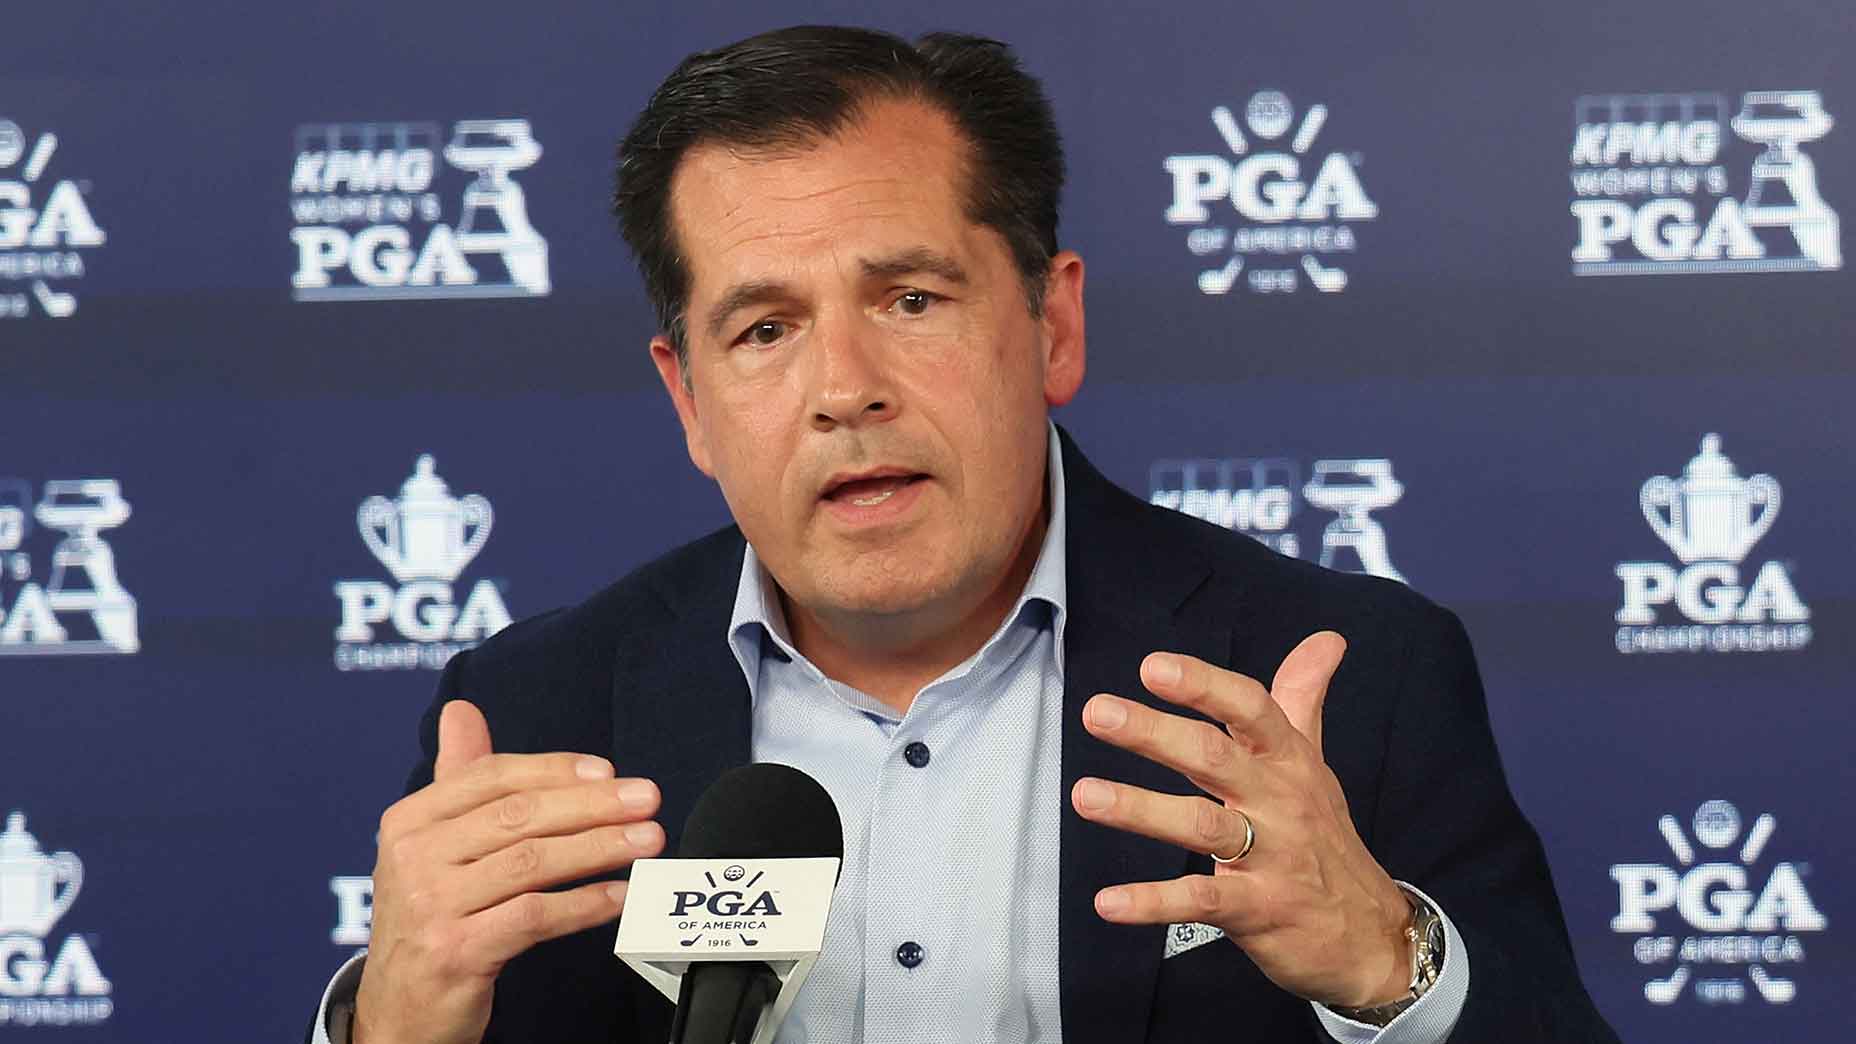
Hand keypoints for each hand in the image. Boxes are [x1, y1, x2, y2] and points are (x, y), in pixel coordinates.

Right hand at [353, 700, 665, 1043]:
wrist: (397, 1011)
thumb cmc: (430, 919)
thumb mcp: (431, 846)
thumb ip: (457, 780)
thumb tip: (462, 710)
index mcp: (409, 821)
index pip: (491, 778)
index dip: (555, 771)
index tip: (608, 772)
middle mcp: (413, 858)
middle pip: (518, 816)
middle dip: (592, 805)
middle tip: (647, 799)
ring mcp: (431, 906)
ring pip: (531, 862)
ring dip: (599, 847)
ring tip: (647, 840)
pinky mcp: (456, 952)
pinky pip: (534, 916)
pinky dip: (584, 904)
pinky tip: (620, 895)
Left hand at [1069, 633, 1412, 1007]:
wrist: (1371, 935)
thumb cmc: (1326, 838)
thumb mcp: (1315, 763)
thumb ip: (1304, 698)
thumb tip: (1326, 639)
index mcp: (1287, 760)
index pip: (1250, 708)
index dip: (1204, 684)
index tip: (1153, 666)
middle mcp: (1279, 801)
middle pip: (1215, 757)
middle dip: (1155, 733)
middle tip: (1098, 712)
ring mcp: (1271, 857)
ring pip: (1202, 825)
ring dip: (1141, 809)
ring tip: (1086, 795)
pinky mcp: (1257, 910)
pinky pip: (1201, 901)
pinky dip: (1153, 902)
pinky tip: (1109, 901)